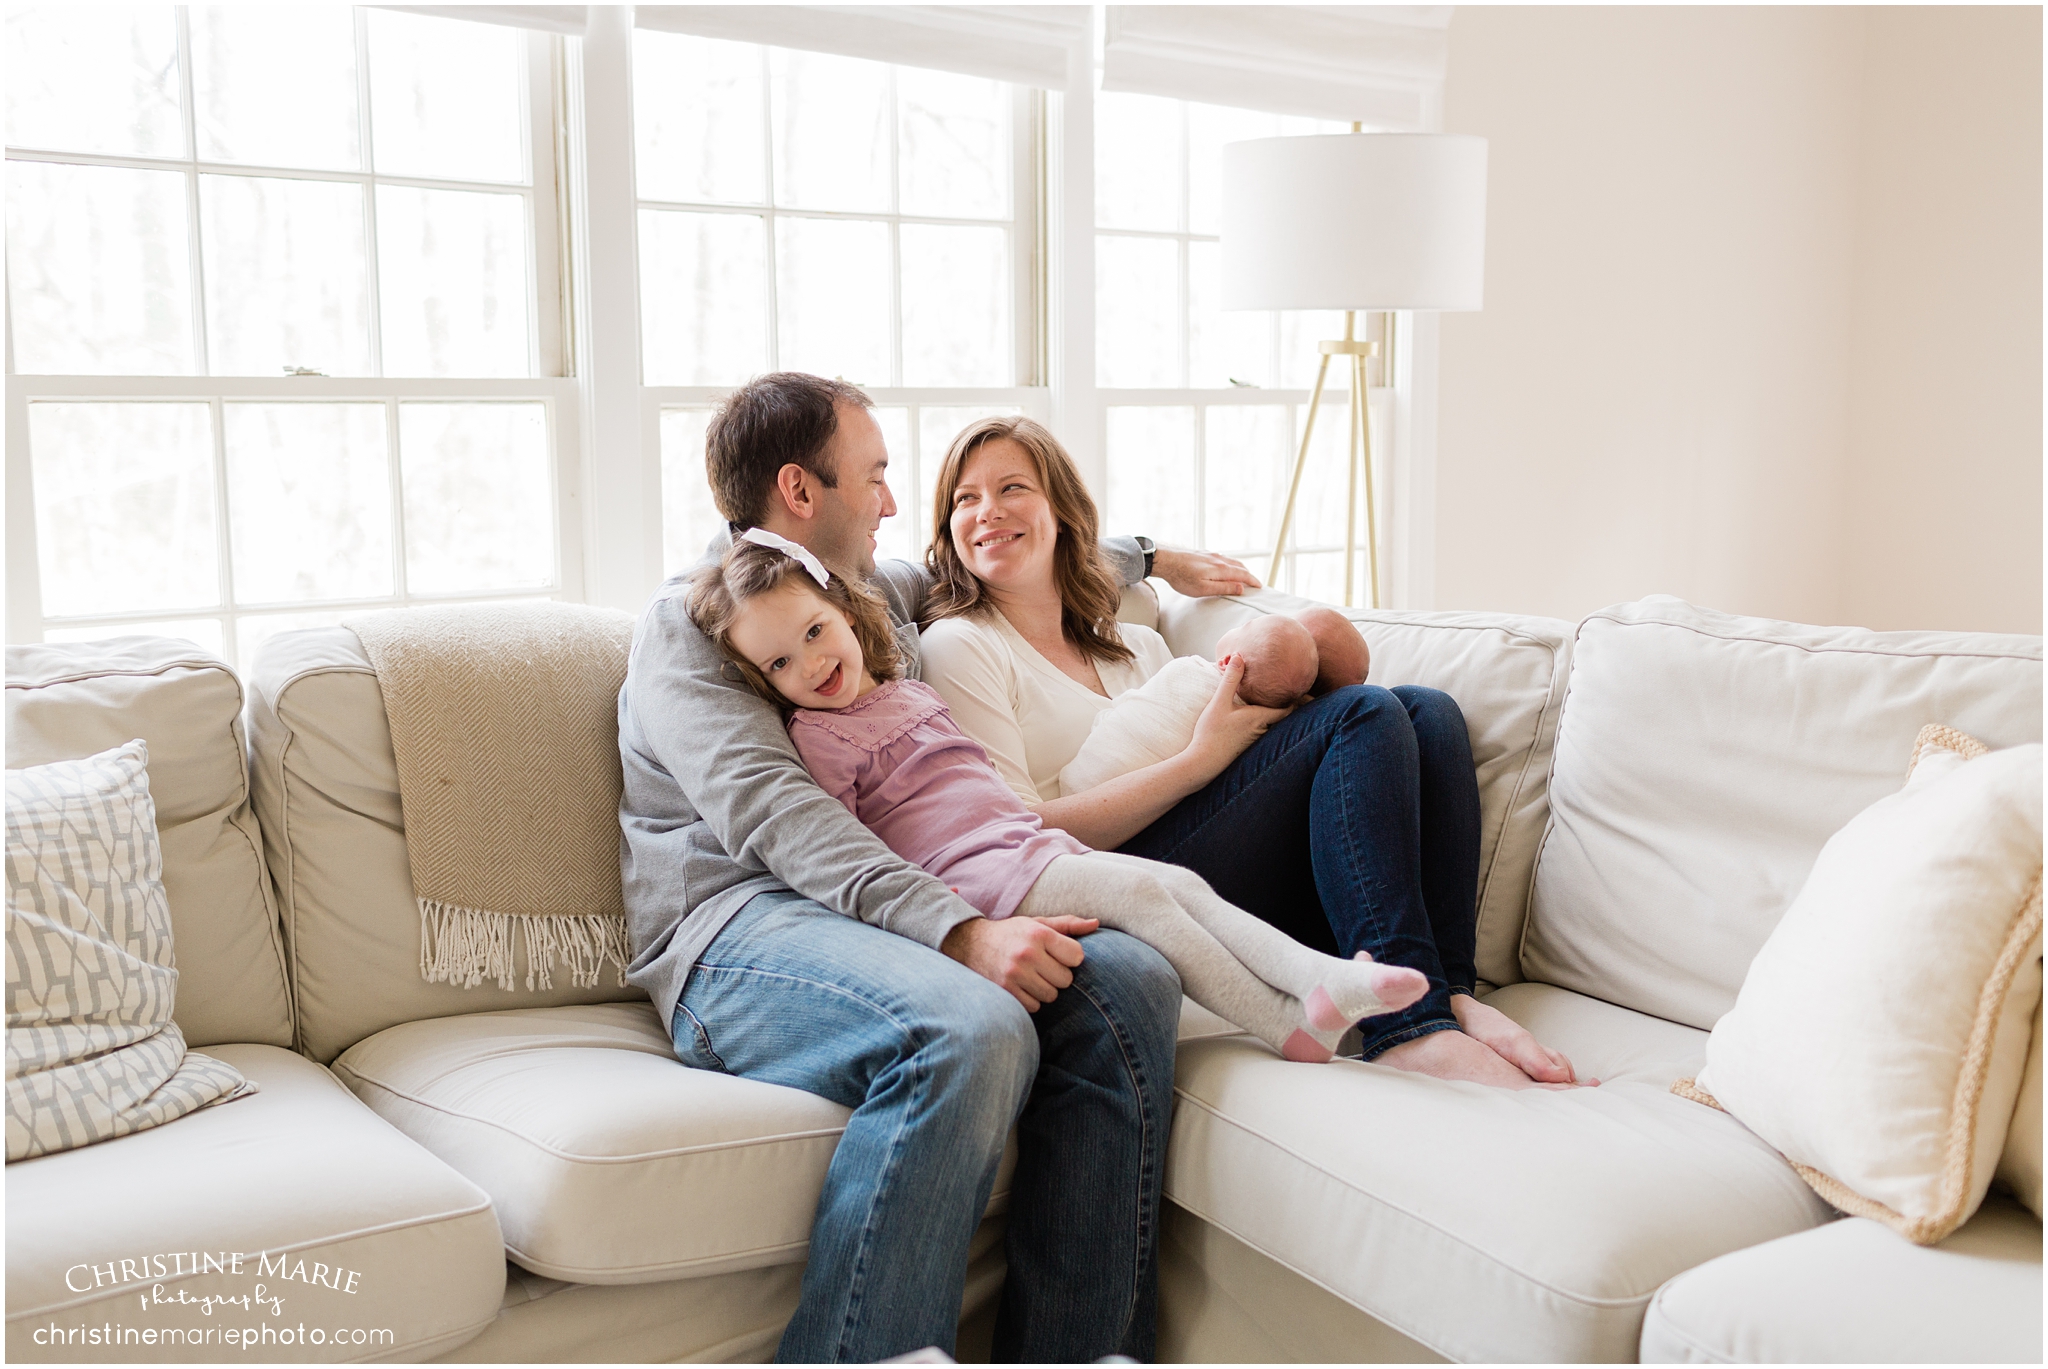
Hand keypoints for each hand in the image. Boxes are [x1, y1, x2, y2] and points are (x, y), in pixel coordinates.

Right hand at [941, 915, 1096, 1011]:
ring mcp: (1015, 974)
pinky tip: (1022, 986)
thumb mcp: (1037, 923)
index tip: (1059, 954)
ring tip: (1032, 976)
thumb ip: (1067, 925)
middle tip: (1044, 966)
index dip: (1071, 957)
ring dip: (1046, 989)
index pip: (1077, 956)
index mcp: (1039, 934)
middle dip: (1058, 975)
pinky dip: (1032, 999)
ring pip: (1051, 995)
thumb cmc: (1012, 933)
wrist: (970, 943)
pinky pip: (1035, 1006)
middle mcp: (1027, 953)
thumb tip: (1096, 924)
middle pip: (1066, 979)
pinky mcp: (1005, 991)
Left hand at [1151, 547, 1260, 597]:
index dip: (1253, 581)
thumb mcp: (1204, 589)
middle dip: (1249, 575)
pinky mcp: (1204, 553)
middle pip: (1240, 566)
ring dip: (1240, 569)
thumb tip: (1242, 588)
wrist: (1167, 560)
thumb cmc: (1182, 577)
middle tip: (1254, 583)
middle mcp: (1219, 559)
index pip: (1243, 575)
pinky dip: (1231, 564)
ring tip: (1243, 576)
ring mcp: (1212, 555)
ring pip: (1232, 561)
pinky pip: (1223, 558)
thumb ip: (1224, 588)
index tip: (1260, 586)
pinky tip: (1226, 567)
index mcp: (1221, 569)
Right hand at [1184, 656, 1292, 773]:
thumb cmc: (1211, 732)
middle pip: (1281, 717)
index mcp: (1260, 718)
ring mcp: (1255, 741)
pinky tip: (1254, 719)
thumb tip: (1239, 656)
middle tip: (1298, 695)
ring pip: (1271, 725)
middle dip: (1287, 705)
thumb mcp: (1220, 702)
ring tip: (1276, 702)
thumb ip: (1231, 679)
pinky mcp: (1246, 747)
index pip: (1288, 708)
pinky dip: (1263, 724)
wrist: (1203, 763)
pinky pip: (1260, 732)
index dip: (1297, 698)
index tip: (1300, 687)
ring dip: (1274, 715)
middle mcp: (1262, 730)